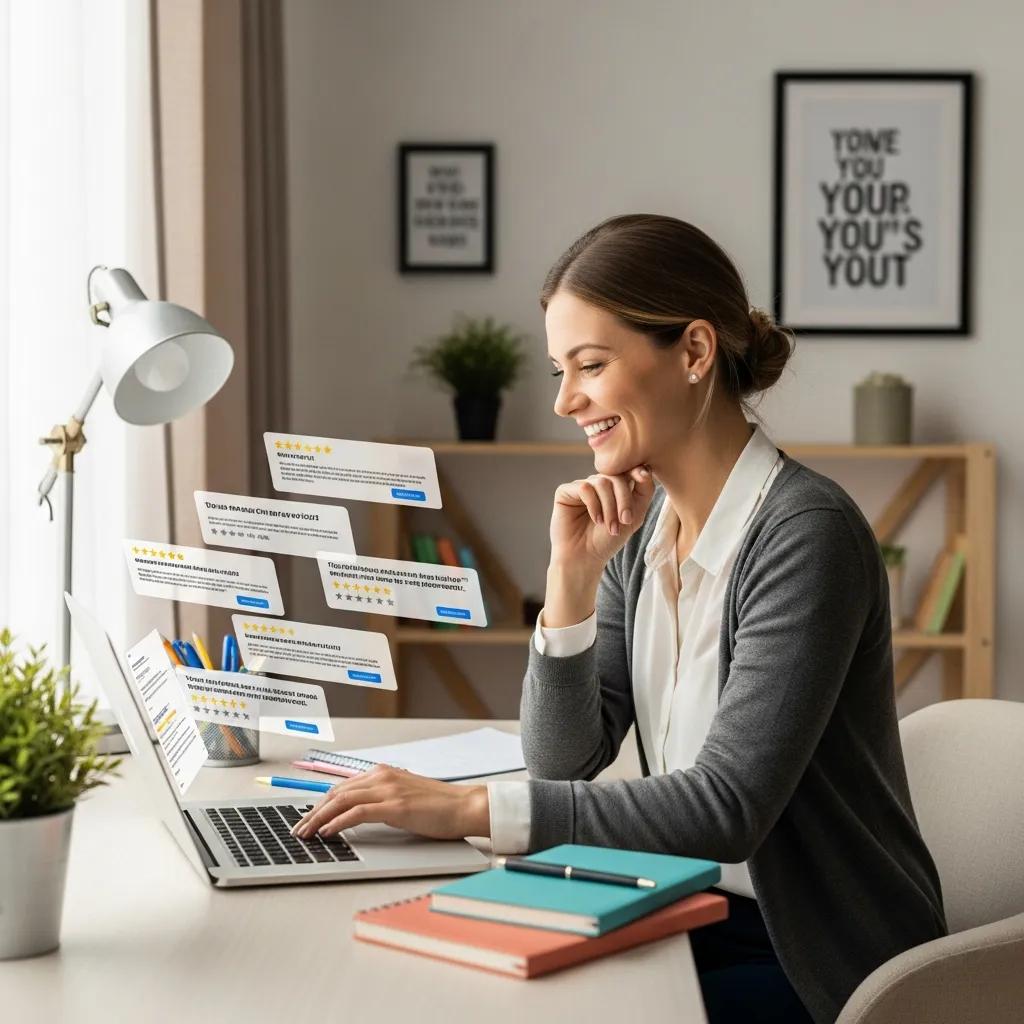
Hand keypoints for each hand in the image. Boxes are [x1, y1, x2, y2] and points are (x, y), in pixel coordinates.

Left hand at [290, 765, 489, 840]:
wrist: (464, 806)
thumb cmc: (439, 806)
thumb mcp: (405, 798)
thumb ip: (383, 800)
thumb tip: (359, 814)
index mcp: (384, 773)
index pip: (343, 787)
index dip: (321, 803)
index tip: (308, 818)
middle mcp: (383, 776)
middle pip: (337, 792)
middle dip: (313, 811)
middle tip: (298, 828)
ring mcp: (389, 790)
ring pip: (342, 801)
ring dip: (319, 818)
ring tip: (305, 833)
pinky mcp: (395, 806)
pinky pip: (357, 813)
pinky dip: (338, 822)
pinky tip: (327, 832)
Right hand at [549, 464, 655, 574]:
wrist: (584, 558)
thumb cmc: (608, 540)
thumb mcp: (634, 516)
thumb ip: (643, 492)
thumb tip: (646, 469)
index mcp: (613, 488)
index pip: (626, 470)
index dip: (636, 470)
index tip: (644, 477)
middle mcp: (597, 484)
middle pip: (616, 476)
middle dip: (624, 498)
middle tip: (626, 520)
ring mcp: (581, 486)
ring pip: (601, 482)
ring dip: (609, 506)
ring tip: (610, 526)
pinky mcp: (565, 491)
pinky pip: (584, 487)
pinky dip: (593, 505)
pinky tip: (596, 519)